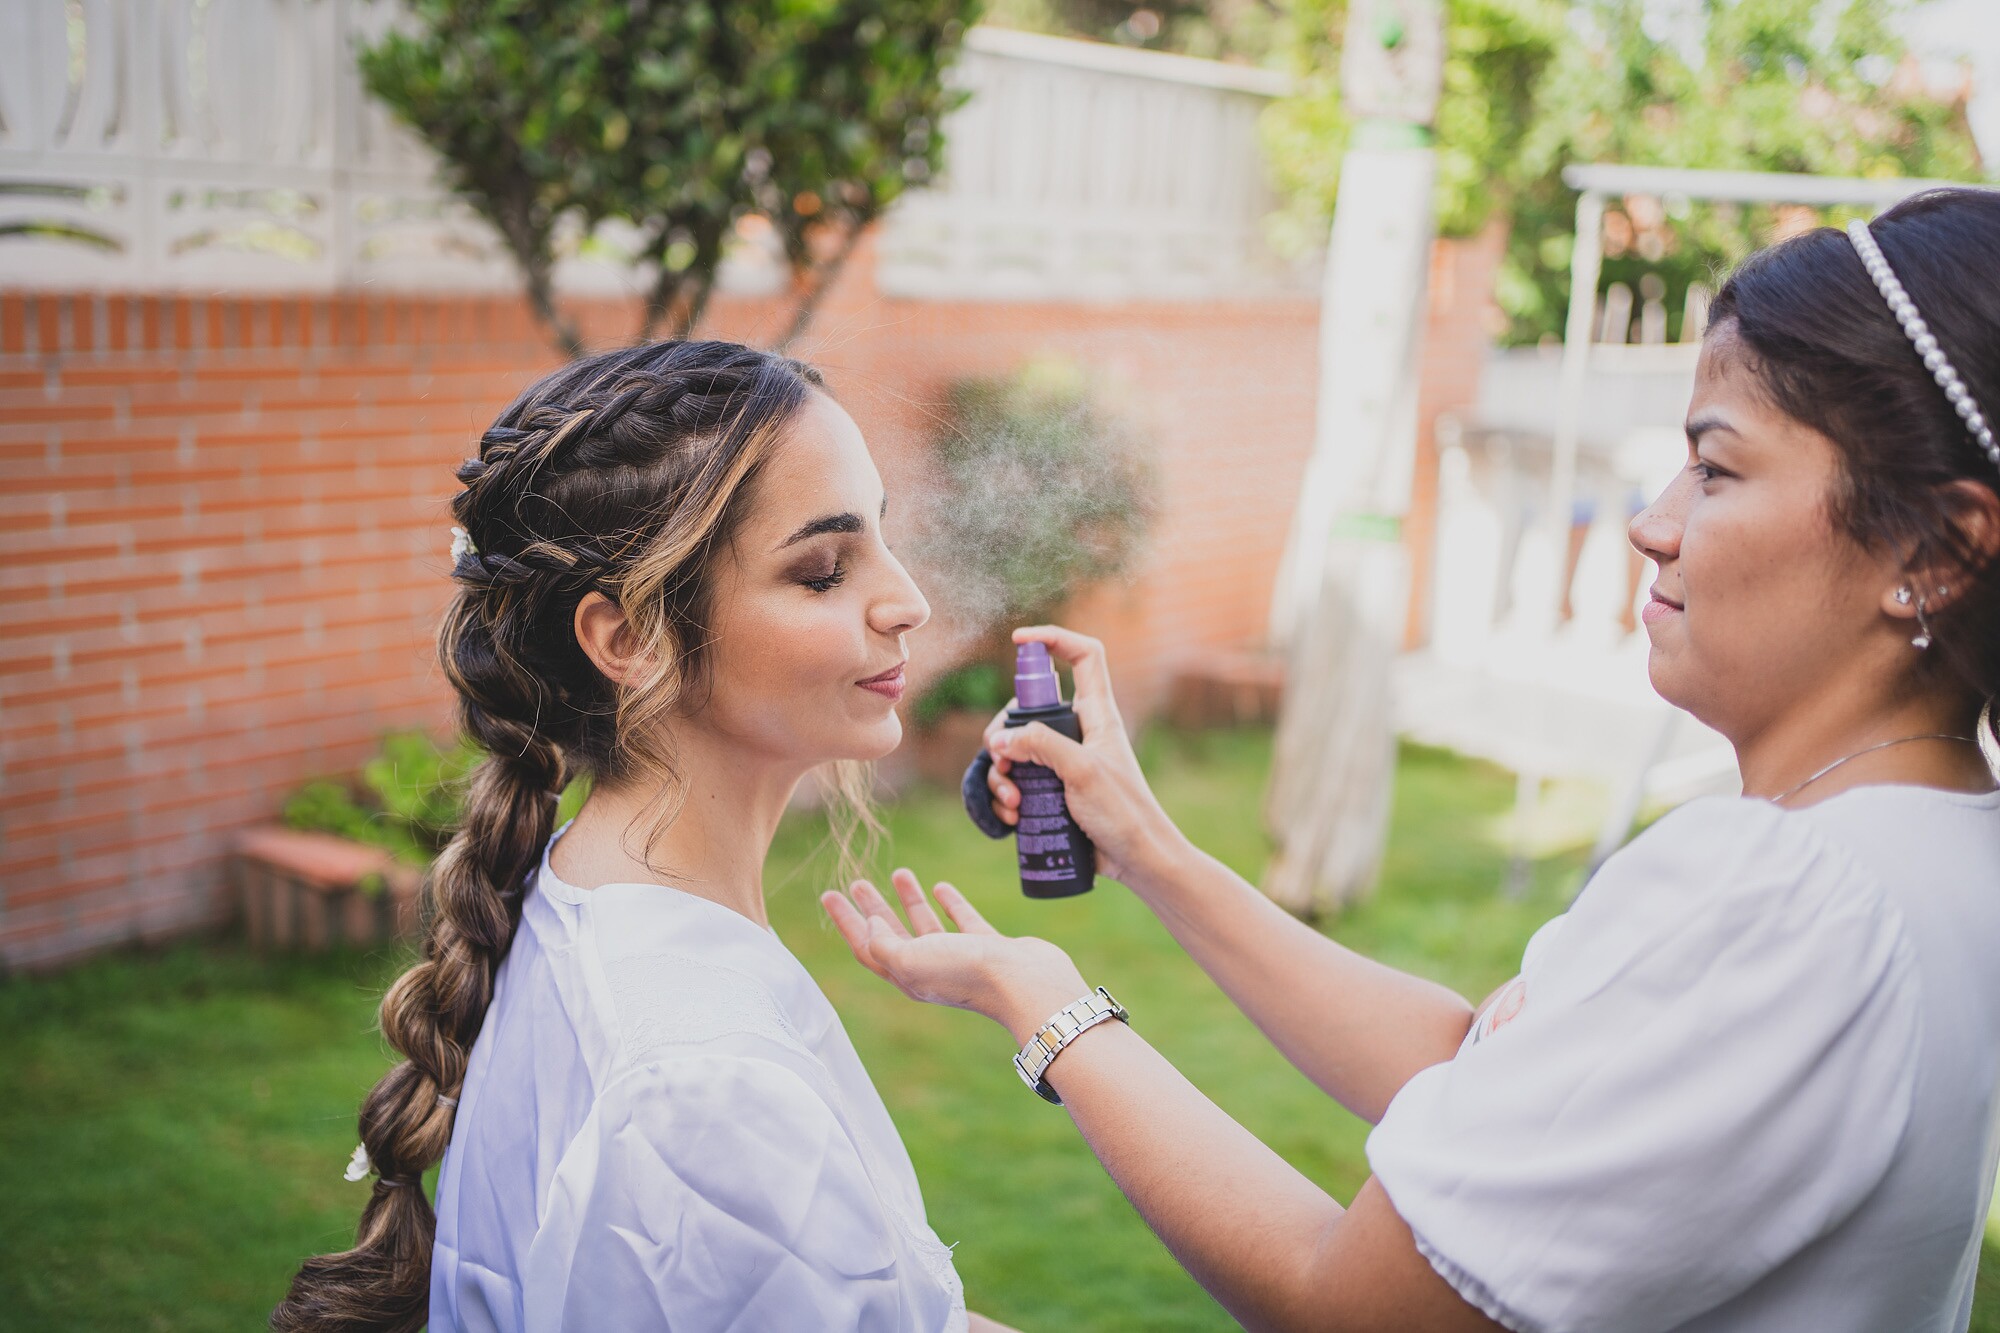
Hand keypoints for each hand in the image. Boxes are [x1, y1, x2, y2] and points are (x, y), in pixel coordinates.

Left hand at [821, 870, 1088, 1042]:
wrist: (1025, 983)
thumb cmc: (965, 973)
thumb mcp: (910, 960)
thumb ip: (883, 943)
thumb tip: (871, 925)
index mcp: (907, 976)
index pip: (867, 947)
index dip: (846, 922)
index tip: (829, 894)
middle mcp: (930, 969)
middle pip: (892, 935)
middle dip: (873, 908)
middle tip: (856, 881)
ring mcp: (960, 958)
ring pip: (926, 925)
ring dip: (910, 900)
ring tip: (900, 872)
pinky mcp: (987, 946)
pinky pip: (962, 921)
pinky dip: (950, 903)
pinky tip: (942, 887)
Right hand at [981, 625, 1182, 891]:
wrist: (1139, 861)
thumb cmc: (1124, 813)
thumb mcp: (1082, 771)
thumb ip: (1042, 744)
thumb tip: (1001, 738)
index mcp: (1097, 714)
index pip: (1083, 656)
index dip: (1053, 638)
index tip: (1019, 641)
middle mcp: (1080, 732)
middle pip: (1029, 709)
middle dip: (1004, 732)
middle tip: (1002, 759)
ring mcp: (1066, 762)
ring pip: (1017, 748)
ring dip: (1002, 773)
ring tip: (1012, 803)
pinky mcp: (1055, 791)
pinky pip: (1019, 781)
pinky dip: (1007, 796)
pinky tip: (1011, 817)